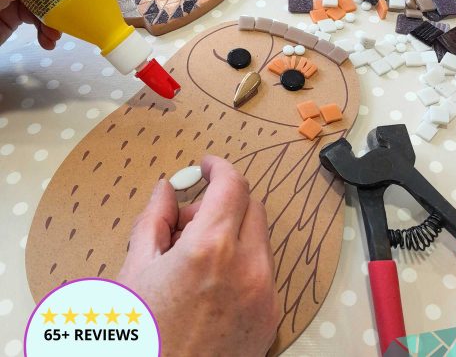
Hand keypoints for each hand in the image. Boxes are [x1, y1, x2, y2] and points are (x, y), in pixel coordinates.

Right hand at [118, 155, 279, 356]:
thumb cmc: (140, 338)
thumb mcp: (135, 271)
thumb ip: (154, 220)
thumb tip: (166, 191)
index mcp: (210, 250)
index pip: (232, 185)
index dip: (219, 168)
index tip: (208, 166)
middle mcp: (248, 268)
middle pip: (250, 206)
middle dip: (223, 202)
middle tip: (190, 222)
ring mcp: (265, 294)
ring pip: (259, 237)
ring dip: (232, 232)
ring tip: (196, 258)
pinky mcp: (271, 315)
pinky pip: (263, 268)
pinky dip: (241, 260)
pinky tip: (211, 283)